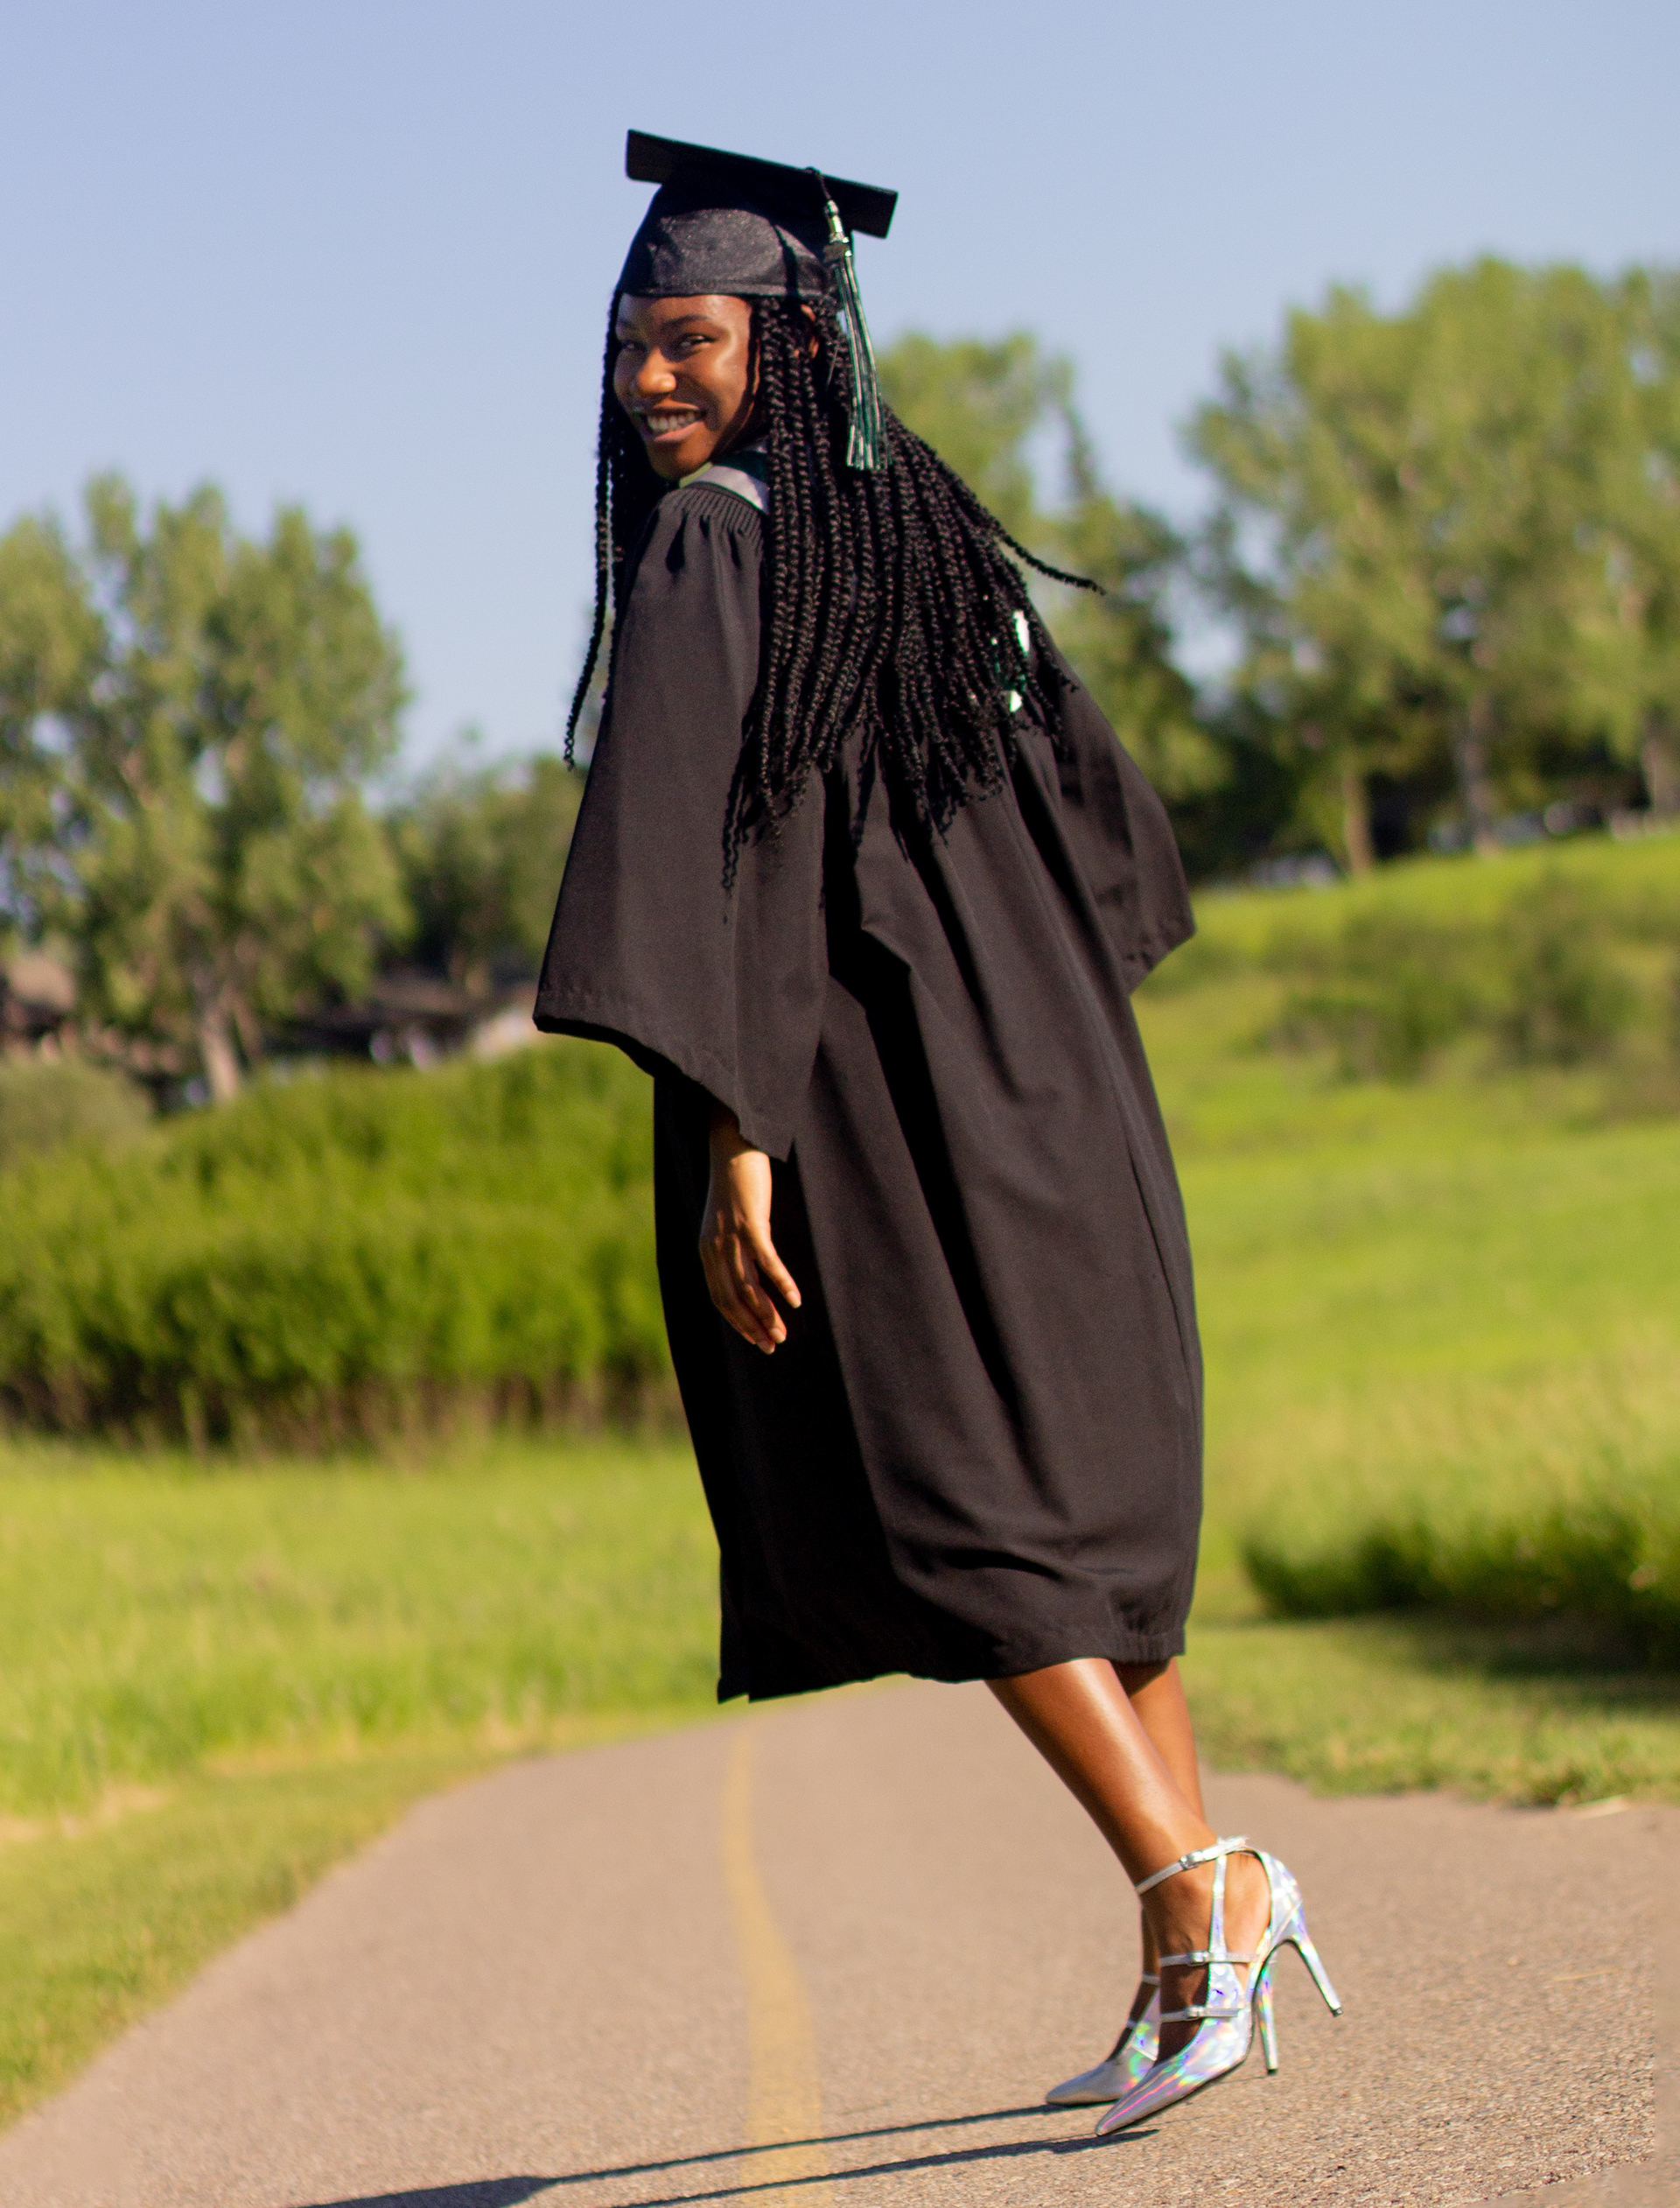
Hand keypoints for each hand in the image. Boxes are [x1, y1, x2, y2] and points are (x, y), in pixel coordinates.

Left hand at [699, 1105, 801, 1353]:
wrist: (732, 1147)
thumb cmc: (735, 1184)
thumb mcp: (730, 1221)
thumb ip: (735, 1248)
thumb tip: (752, 1275)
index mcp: (706, 1251)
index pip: (720, 1299)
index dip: (738, 1323)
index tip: (757, 1340)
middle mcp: (714, 1248)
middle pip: (733, 1299)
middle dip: (753, 1326)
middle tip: (773, 1345)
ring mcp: (730, 1237)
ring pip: (748, 1287)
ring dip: (767, 1313)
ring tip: (783, 1332)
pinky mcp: (750, 1224)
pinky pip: (766, 1262)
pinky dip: (781, 1283)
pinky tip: (795, 1299)